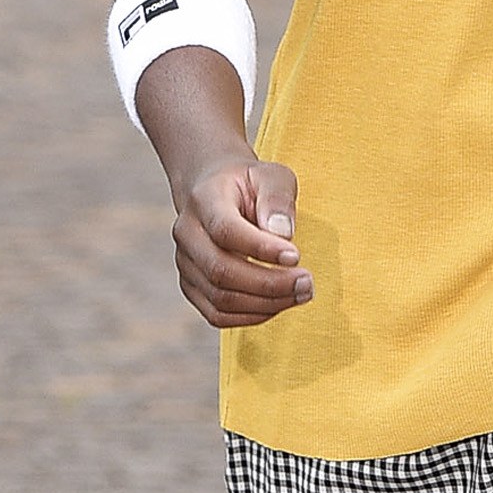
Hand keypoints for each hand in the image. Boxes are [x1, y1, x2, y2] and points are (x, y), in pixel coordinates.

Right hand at [173, 158, 312, 328]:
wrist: (215, 190)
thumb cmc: (249, 183)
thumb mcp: (272, 176)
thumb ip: (278, 199)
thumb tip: (283, 234)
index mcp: (204, 199)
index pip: (226, 230)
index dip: (261, 249)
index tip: (296, 256)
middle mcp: (187, 232)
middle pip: (221, 271)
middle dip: (270, 284)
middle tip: (307, 284)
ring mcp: (185, 262)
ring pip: (220, 299)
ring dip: (265, 304)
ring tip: (300, 294)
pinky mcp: (191, 285)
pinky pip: (217, 315)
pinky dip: (251, 316)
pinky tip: (278, 303)